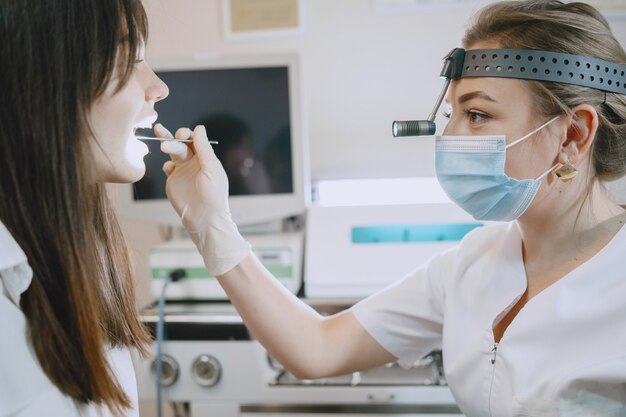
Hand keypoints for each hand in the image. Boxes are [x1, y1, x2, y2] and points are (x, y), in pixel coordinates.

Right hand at [157, 123, 249, 275]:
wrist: (204, 218)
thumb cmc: (213, 195)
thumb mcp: (211, 169)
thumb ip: (204, 148)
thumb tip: (199, 128)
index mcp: (206, 158)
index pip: (195, 139)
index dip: (188, 135)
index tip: (182, 135)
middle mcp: (194, 162)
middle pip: (182, 143)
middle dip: (175, 138)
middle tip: (170, 138)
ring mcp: (183, 170)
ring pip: (173, 152)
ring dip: (167, 146)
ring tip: (163, 145)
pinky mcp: (173, 180)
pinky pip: (168, 166)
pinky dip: (167, 165)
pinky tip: (170, 169)